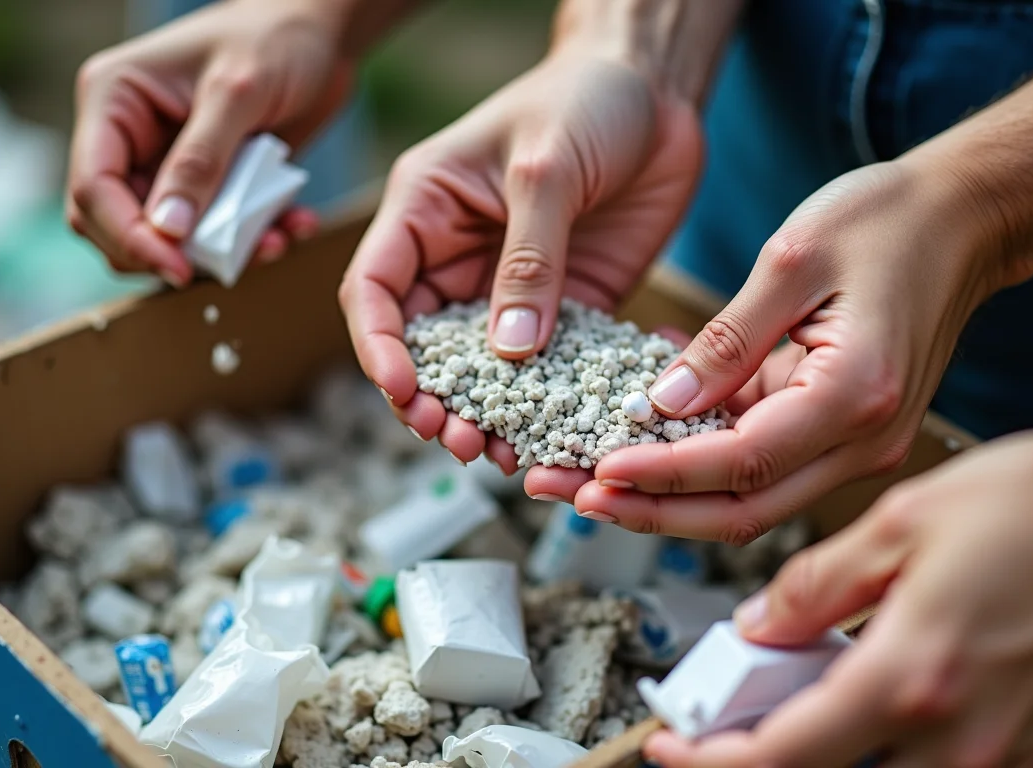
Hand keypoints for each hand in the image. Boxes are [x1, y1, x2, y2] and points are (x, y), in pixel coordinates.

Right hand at [66, 0, 357, 284]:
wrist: (322, 35)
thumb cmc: (275, 39)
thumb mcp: (237, 94)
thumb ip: (201, 161)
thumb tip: (169, 231)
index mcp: (113, 102)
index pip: (93, 188)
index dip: (128, 237)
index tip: (177, 268)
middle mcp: (131, 137)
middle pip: (119, 224)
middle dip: (171, 254)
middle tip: (227, 264)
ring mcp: (169, 164)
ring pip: (171, 239)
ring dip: (221, 254)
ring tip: (274, 241)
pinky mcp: (210, 184)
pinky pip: (217, 233)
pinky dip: (252, 241)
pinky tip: (292, 227)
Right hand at [339, 49, 701, 466]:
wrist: (657, 88)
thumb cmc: (586, 99)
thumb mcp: (546, 168)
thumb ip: (527, 258)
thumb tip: (511, 349)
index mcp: (424, 210)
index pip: (376, 289)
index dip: (381, 347)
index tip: (407, 392)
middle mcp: (457, 256)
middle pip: (423, 344)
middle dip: (433, 399)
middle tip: (457, 441)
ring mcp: (512, 287)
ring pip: (483, 369)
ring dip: (489, 414)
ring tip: (504, 456)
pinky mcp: (566, 306)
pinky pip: (550, 367)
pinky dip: (550, 405)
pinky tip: (559, 438)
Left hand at [563, 159, 1018, 541]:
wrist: (963, 220)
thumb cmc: (887, 220)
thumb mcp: (791, 259)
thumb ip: (726, 340)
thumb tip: (658, 406)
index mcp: (855, 394)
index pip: (742, 461)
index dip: (664, 474)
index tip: (596, 471)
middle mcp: (862, 439)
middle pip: (742, 507)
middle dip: (650, 509)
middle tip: (570, 495)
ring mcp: (855, 444)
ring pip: (748, 499)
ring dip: (665, 497)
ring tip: (582, 480)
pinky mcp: (838, 433)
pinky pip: (759, 464)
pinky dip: (696, 462)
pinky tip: (634, 442)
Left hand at [646, 424, 1032, 766]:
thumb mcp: (903, 522)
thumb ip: (816, 586)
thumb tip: (761, 626)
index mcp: (912, 677)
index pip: (778, 758)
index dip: (706, 761)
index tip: (672, 743)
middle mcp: (960, 740)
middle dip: (762, 762)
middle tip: (732, 722)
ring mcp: (1006, 760)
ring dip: (830, 758)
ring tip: (804, 708)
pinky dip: (893, 754)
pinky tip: (879, 707)